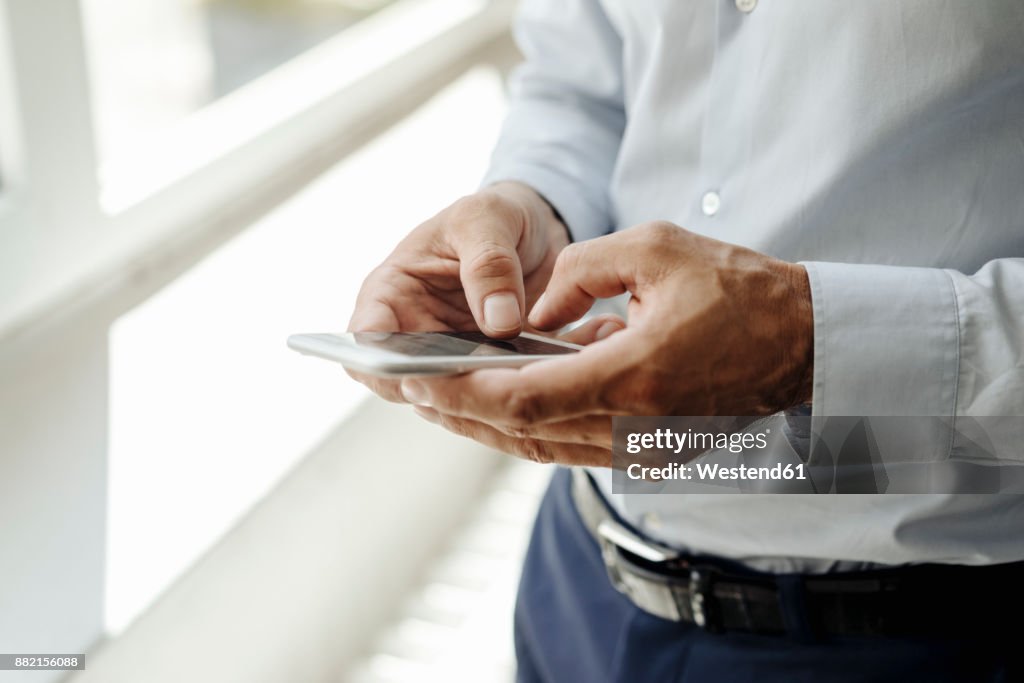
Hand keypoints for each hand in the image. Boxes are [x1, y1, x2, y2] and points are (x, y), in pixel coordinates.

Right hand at [348, 181, 569, 400]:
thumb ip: (489, 263)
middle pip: (410, 383)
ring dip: (489, 394)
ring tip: (527, 372)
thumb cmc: (491, 216)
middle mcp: (417, 335)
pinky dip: (525, 389)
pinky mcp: (495, 371)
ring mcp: (455, 359)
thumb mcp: (486, 218)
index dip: (379, 363)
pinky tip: (554, 372)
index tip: (418, 367)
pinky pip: (503, 394)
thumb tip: (498, 323)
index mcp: (393, 294)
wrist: (535, 229)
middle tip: (487, 377)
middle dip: (444, 389)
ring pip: (459, 398)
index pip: (364, 342)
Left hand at [400, 222, 813, 466]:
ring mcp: (643, 448)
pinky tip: (501, 403)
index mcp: (632, 378)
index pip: (521, 401)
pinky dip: (530, 427)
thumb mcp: (655, 249)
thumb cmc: (740, 291)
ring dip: (489, 425)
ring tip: (443, 398)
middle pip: (521, 433)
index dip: (462, 393)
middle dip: (461, 411)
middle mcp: (633, 427)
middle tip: (414, 391)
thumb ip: (579, 273)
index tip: (419, 380)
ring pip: (543, 447)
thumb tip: (530, 307)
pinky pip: (572, 446)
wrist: (805, 345)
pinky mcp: (650, 452)